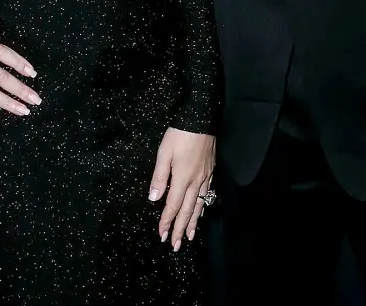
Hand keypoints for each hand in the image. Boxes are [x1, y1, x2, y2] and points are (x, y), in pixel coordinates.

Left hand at [148, 128, 215, 249]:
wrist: (201, 119)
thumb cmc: (179, 134)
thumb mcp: (164, 152)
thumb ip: (159, 176)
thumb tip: (154, 199)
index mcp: (182, 179)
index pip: (173, 206)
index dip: (166, 221)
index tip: (161, 235)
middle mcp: (196, 182)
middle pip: (187, 210)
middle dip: (180, 229)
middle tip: (175, 245)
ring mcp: (205, 177)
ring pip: (199, 205)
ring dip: (193, 222)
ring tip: (189, 236)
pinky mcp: (211, 171)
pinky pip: (207, 194)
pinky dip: (203, 207)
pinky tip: (202, 210)